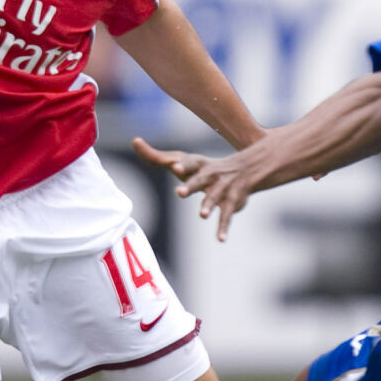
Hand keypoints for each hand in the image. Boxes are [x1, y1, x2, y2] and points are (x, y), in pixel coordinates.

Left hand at [133, 137, 257, 240]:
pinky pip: (227, 216)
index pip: (190, 163)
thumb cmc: (203, 167)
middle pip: (199, 180)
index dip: (183, 165)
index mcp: (198, 164)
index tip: (175, 167)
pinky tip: (220, 239)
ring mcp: (222, 188)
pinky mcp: (232, 202)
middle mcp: (210, 175)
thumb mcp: (183, 159)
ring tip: (202, 215)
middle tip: (179, 193)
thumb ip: (156, 155)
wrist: (246, 169)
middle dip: (190, 186)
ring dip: (208, 205)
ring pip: (214, 197)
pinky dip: (223, 228)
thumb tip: (134, 141)